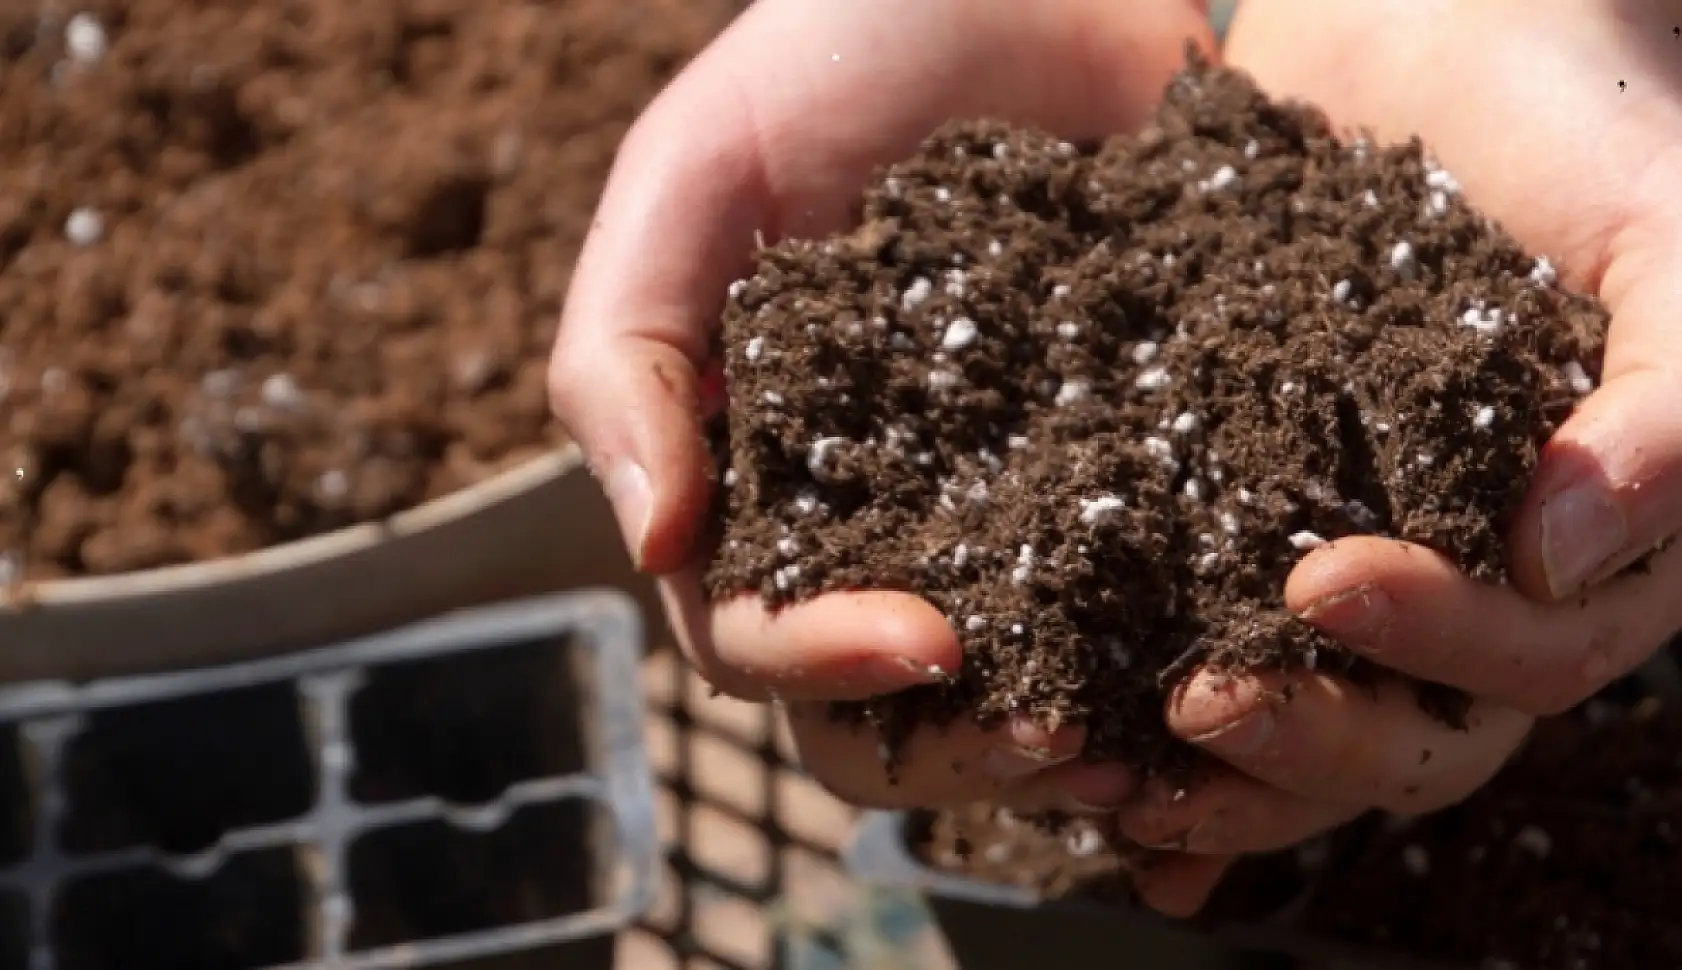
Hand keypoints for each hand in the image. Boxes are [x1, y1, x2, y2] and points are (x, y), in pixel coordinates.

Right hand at [548, 0, 1219, 907]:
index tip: (931, 640)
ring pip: (1025, 683)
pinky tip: (1251, 657)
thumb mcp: (695, 175)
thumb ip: (629, 355)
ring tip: (1165, 736)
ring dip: (1083, 735)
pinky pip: (1156, 592)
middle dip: (965, 742)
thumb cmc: (830, 53)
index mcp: (756, 476)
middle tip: (1065, 741)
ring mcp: (1009, 500)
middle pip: (888, 708)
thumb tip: (655, 548)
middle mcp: (877, 517)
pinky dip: (1189, 647)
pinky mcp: (1138, 462)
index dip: (824, 664)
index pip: (754, 634)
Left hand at [1125, 0, 1681, 908]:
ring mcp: (1357, 557)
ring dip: (1212, 767)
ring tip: (1103, 773)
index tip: (1322, 579)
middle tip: (1191, 701)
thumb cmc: (1577, 121)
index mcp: (1590, 548)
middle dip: (1304, 731)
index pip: (1527, 658)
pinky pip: (1205, 638)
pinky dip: (1148, 715)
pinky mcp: (1243, 521)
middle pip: (1407, 730)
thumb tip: (1560, 556)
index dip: (1432, 641)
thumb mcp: (1662, 237)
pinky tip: (1079, 767)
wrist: (1436, 30)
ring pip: (1302, 712)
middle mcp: (1473, 583)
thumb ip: (1667, 400)